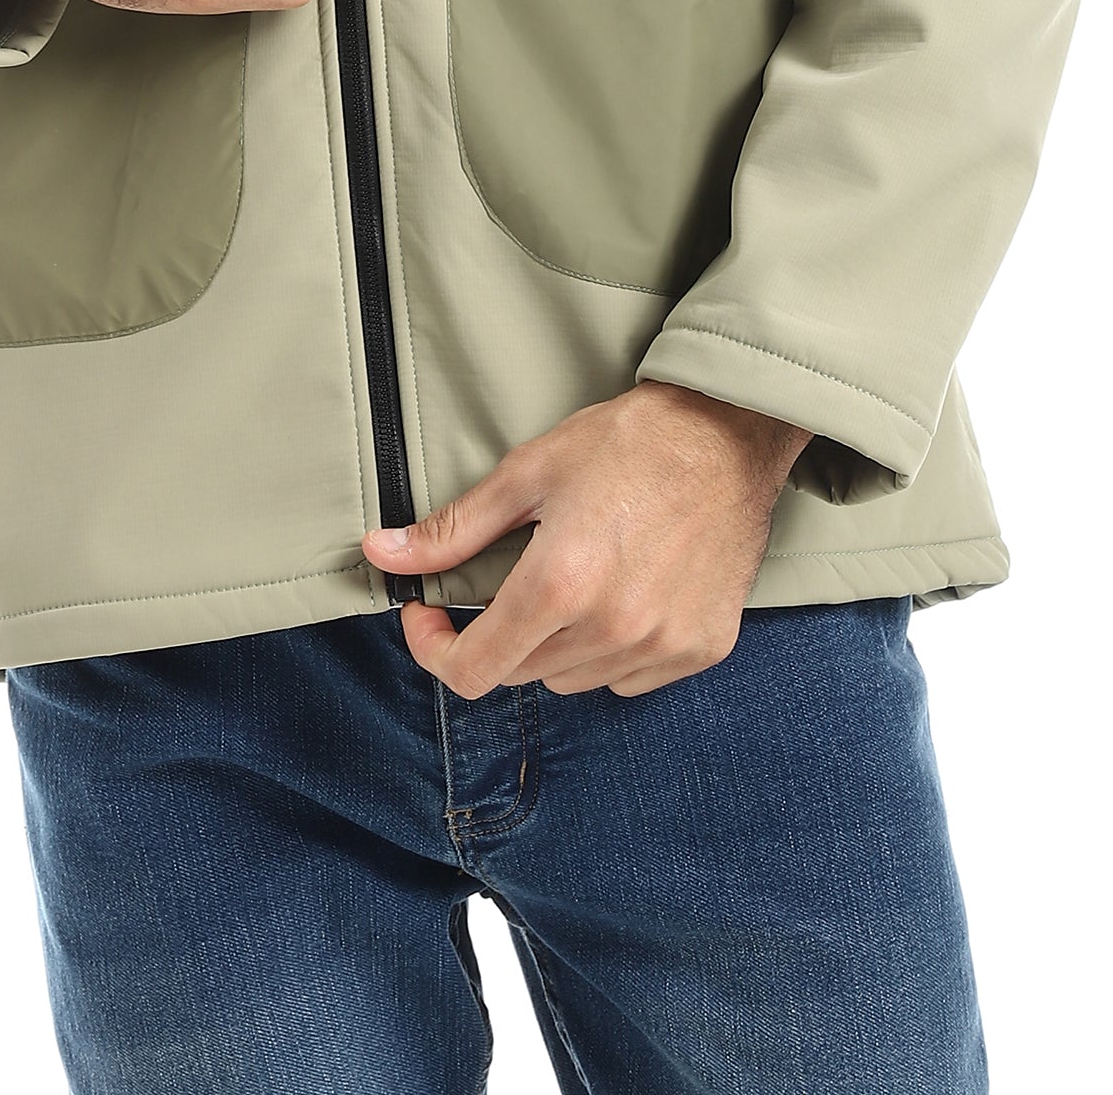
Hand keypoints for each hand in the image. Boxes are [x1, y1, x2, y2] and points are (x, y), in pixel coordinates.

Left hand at [358, 382, 812, 698]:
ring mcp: (662, 645)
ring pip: (573, 680)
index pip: (474, 672)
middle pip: (520, 674)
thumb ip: (453, 529)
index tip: (429, 617)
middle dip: (495, 634)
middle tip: (504, 576)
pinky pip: (628, 677)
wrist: (731, 432)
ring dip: (553, 644)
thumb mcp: (528, 472)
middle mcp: (612, 629)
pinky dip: (609, 650)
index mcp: (560, 585)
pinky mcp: (702, 648)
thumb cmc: (629, 441)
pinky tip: (618, 594)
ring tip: (571, 577)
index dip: (435, 652)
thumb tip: (382, 554)